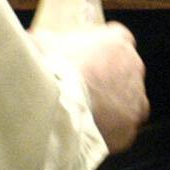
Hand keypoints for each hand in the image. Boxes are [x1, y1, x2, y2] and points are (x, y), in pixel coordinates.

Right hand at [36, 21, 147, 153]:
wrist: (58, 106)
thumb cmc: (50, 68)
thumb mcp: (39, 43)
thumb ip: (46, 41)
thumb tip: (34, 43)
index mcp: (116, 41)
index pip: (117, 37)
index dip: (102, 48)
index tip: (88, 56)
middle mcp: (134, 66)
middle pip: (125, 70)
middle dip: (107, 78)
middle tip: (84, 88)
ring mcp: (135, 98)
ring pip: (128, 101)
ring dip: (112, 106)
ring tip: (87, 114)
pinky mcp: (130, 126)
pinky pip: (122, 129)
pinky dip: (109, 131)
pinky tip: (88, 131)